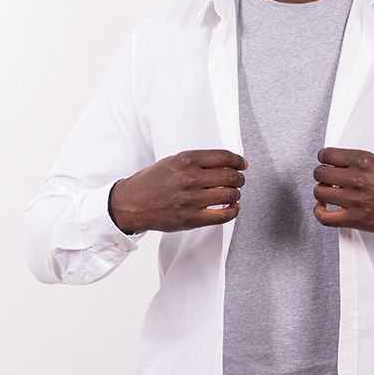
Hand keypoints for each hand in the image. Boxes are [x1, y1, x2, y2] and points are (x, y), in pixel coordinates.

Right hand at [109, 149, 247, 233]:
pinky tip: (232, 208)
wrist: (131, 204)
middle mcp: (190, 178)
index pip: (223, 157)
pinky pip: (223, 215)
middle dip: (239, 178)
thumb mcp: (172, 162)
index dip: (238, 160)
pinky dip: (233, 211)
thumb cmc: (151, 183)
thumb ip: (196, 162)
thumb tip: (223, 163)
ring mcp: (191, 199)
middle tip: (239, 179)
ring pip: (230, 195)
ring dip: (236, 194)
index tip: (242, 164)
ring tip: (234, 194)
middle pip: (230, 176)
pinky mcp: (191, 218)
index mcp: (185, 160)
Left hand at [312, 147, 373, 234]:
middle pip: (320, 172)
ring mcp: (356, 199)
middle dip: (322, 175)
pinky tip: (323, 208)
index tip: (325, 162)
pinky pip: (325, 217)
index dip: (324, 159)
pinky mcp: (356, 218)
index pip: (328, 155)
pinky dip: (319, 212)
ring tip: (328, 193)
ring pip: (320, 192)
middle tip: (327, 178)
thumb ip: (359, 164)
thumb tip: (339, 166)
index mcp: (364, 160)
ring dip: (322, 192)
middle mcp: (358, 178)